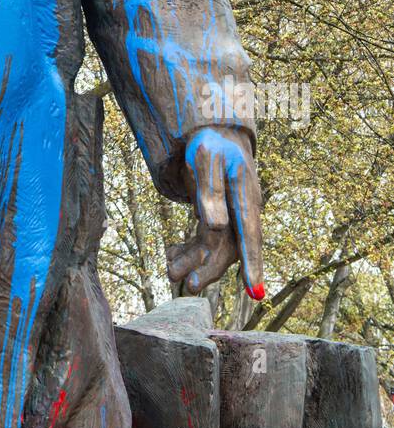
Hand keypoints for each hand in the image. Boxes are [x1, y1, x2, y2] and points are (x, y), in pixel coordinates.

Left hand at [166, 126, 263, 300]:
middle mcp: (241, 211)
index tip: (256, 292)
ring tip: (170, 271)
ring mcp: (230, 216)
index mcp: (245, 196)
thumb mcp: (207, 159)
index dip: (253, 263)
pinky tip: (171, 254)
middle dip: (211, 269)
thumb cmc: (211, 143)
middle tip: (190, 285)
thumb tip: (216, 226)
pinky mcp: (216, 217)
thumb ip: (211, 191)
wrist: (213, 135)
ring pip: (215, 248)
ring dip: (194, 262)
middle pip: (230, 247)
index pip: (251, 234)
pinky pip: (204, 241)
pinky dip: (188, 250)